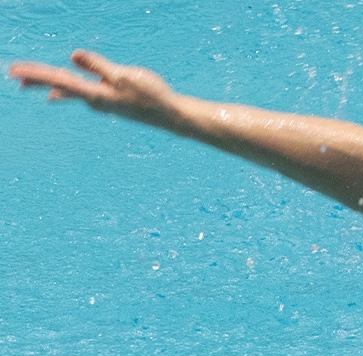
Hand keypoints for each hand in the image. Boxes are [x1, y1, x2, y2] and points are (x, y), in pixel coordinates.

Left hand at [8, 50, 177, 125]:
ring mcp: (102, 102)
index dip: (36, 74)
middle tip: (14, 77)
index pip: (59, 80)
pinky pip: (81, 92)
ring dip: (49, 85)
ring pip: (69, 90)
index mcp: (94, 94)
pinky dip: (65, 91)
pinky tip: (57, 95)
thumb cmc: (151, 95)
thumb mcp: (123, 75)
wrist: (172, 116)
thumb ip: (98, 66)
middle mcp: (94, 100)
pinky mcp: (111, 101)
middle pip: (59, 85)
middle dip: (37, 80)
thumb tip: (73, 56)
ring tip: (27, 85)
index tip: (14, 72)